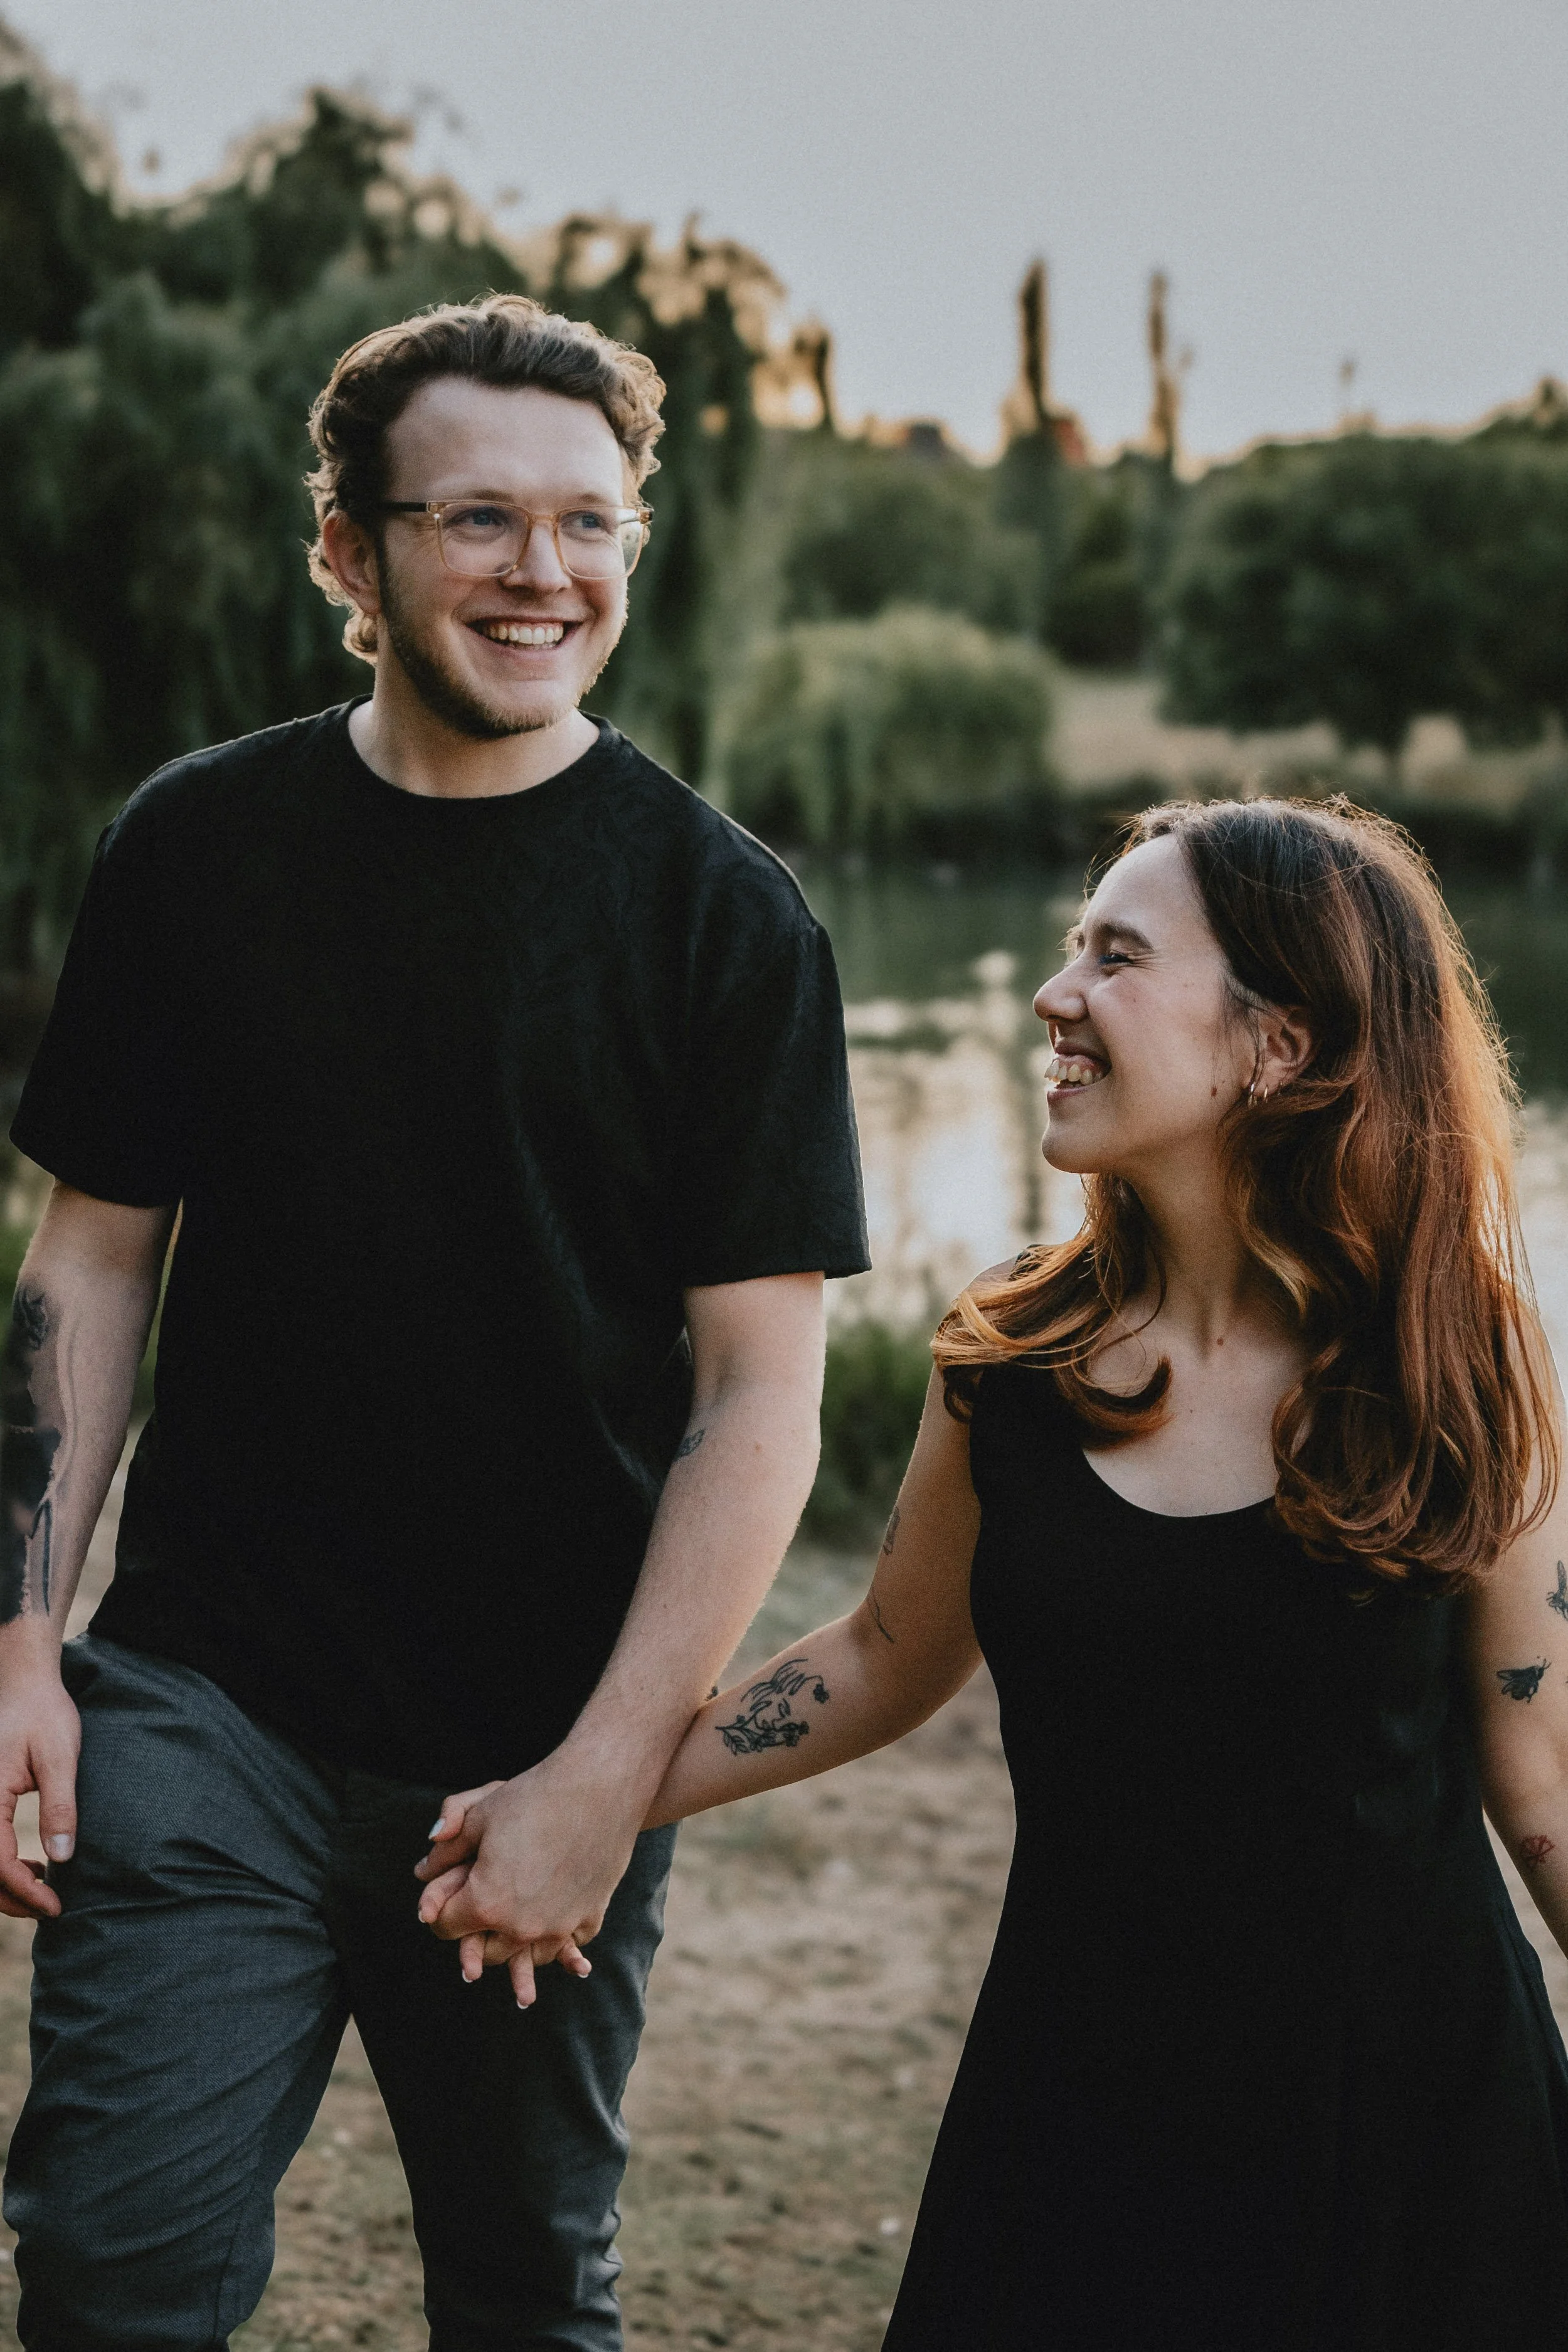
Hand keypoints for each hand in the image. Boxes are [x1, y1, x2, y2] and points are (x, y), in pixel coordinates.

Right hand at [0, 1655, 79, 1919]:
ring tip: (42, 1887)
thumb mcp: (59, 1758)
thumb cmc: (43, 1713)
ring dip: (3, 1885)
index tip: (55, 1906)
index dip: (24, 1892)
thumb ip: (59, 1807)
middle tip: (50, 1907)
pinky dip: (1, 1865)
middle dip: (11, 1899)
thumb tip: (62, 1858)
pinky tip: (31, 1867)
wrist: (23, 1683)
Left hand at [414, 1755, 640, 2006]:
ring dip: (515, 1937)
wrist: (600, 1786)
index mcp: (486, 1903)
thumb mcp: (479, 1815)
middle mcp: (521, 1927)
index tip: (451, 1890)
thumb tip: (423, 1870)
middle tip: (483, 1898)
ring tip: (515, 1910)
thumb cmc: (534, 1796)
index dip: (441, 1907)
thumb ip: (446, 1848)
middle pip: (484, 1949)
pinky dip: (555, 1931)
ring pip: (525, 1953)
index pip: (445, 1926)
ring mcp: (559, 1927)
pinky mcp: (590, 1918)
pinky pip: (565, 1941)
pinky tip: (552, 1909)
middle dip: (477, 1927)